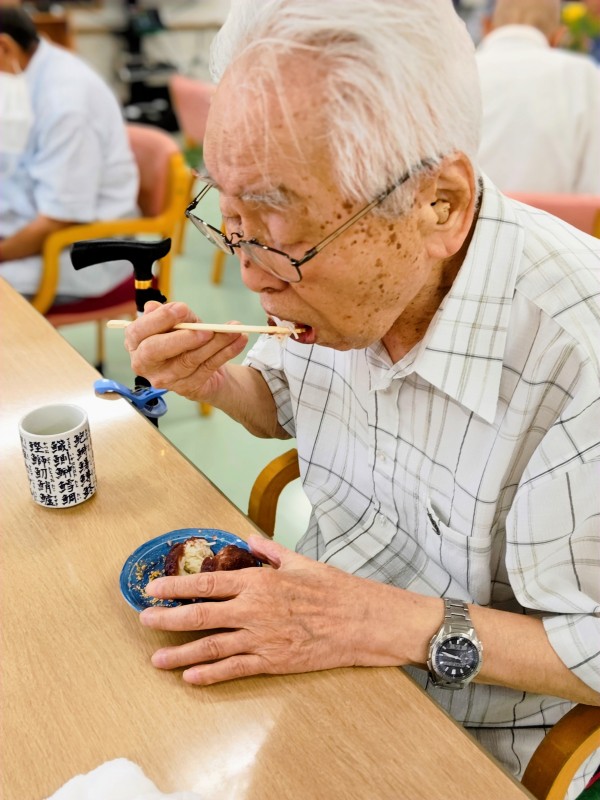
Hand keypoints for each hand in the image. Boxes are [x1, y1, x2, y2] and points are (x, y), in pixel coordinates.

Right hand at [124, 301, 247, 401]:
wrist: (203, 365)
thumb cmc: (184, 338)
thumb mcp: (178, 322)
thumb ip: (169, 315)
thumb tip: (154, 307)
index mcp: (136, 342)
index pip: (139, 331)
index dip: (159, 320)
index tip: (182, 308)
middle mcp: (144, 364)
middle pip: (156, 351)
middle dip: (183, 338)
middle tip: (206, 330)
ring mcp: (165, 379)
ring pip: (189, 359)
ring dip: (215, 343)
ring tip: (234, 330)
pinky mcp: (187, 388)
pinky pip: (208, 368)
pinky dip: (226, 352)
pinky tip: (239, 340)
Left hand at [139, 535, 423, 684]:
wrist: (362, 620)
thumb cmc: (334, 588)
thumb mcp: (300, 561)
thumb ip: (269, 551)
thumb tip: (248, 539)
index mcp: (259, 581)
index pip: (207, 583)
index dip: (177, 587)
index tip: (153, 589)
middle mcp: (254, 609)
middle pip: (201, 616)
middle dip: (167, 619)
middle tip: (144, 620)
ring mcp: (262, 638)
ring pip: (212, 646)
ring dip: (180, 653)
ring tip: (156, 658)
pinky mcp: (273, 661)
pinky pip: (235, 669)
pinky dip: (210, 674)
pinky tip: (191, 677)